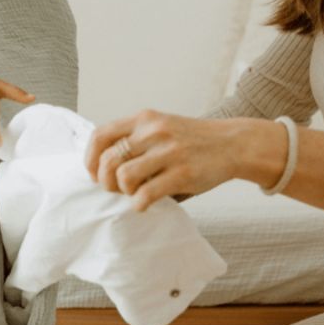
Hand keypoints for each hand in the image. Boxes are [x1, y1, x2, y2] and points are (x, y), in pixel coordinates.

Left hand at [84, 109, 241, 210]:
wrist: (233, 143)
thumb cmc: (192, 140)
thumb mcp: (161, 127)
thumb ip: (135, 139)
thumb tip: (101, 167)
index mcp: (145, 119)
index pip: (101, 136)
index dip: (90, 159)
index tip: (94, 174)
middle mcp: (154, 132)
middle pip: (108, 160)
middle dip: (106, 181)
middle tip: (117, 189)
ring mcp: (169, 153)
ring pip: (124, 177)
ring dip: (124, 192)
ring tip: (135, 193)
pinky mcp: (182, 174)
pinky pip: (146, 195)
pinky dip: (139, 204)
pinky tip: (145, 204)